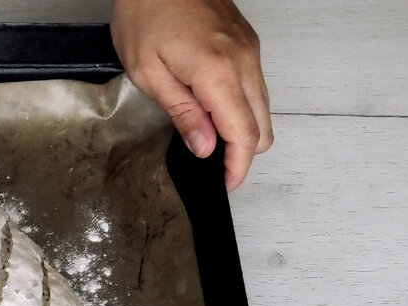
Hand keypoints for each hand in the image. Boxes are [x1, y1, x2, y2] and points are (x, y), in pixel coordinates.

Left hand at [111, 0, 272, 190]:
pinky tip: (216, 114)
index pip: (243, 134)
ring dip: (244, 131)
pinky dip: (242, 108)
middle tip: (217, 171)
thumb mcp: (148, 71)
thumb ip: (182, 112)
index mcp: (218, 72)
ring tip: (212, 144)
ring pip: (263, 106)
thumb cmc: (145, 13)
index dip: (237, 167)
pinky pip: (255, 86)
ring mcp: (249, 50)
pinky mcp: (246, 43)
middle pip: (262, 125)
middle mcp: (243, 61)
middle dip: (243, 154)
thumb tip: (205, 147)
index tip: (226, 185)